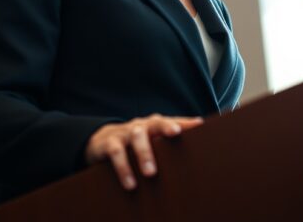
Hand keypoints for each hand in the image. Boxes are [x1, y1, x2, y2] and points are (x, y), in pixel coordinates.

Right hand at [84, 114, 203, 189]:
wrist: (103, 140)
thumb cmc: (136, 141)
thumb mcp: (153, 138)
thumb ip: (173, 135)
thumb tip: (199, 128)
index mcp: (154, 124)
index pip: (172, 120)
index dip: (184, 121)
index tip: (198, 125)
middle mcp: (141, 125)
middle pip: (155, 123)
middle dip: (165, 127)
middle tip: (175, 134)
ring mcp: (125, 132)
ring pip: (136, 137)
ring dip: (144, 154)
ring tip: (150, 173)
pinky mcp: (110, 143)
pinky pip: (117, 153)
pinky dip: (123, 168)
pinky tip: (130, 183)